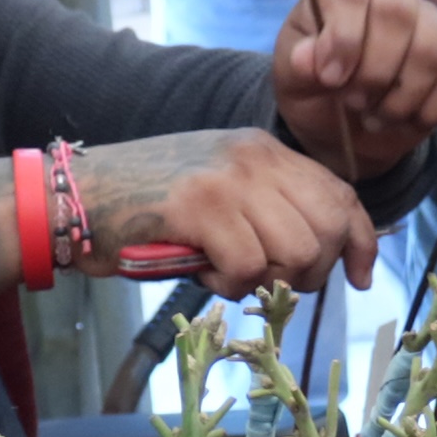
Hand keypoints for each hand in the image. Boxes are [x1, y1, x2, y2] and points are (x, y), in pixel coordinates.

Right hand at [75, 130, 376, 295]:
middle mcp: (254, 156)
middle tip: (266, 282)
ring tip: (226, 275)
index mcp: (263, 149)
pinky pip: (249, 267)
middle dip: (308, 272)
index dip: (361, 240)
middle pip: (326, 228)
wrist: (75, 198)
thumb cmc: (145, 208)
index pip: (339, 193)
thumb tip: (320, 256)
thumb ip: (268, 210)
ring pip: (295, 251)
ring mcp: (227, 179)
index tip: (362, 277)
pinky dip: (229, 286)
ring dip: (265, 282)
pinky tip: (202, 274)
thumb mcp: (220, 192)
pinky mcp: (199, 207)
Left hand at [274, 0, 436, 180]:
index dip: (344, 38)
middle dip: (374, 71)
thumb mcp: (291, 77)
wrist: (345, 121)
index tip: (330, 79)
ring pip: (429, 51)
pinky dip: (428, 110)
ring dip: (399, 99)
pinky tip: (403, 120)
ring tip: (374, 117)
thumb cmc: (315, 85)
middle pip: (398, 13)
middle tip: (353, 101)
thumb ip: (297, 65)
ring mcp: (430, 19)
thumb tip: (307, 58)